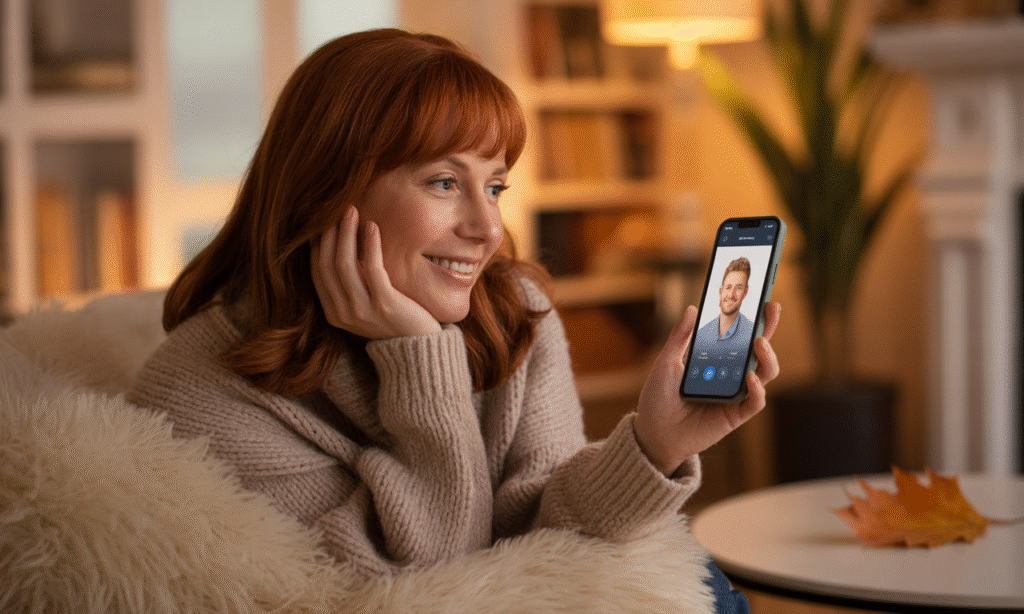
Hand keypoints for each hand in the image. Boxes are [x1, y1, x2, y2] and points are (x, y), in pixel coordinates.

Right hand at [311, 206, 441, 338]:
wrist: (420, 348)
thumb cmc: (394, 320)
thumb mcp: (365, 303)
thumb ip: (351, 283)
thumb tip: (342, 245)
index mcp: (333, 312)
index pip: (317, 271)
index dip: (318, 244)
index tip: (325, 221)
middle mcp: (342, 313)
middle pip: (327, 265)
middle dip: (330, 233)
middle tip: (338, 208)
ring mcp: (361, 310)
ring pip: (344, 264)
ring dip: (347, 234)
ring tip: (352, 211)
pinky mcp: (384, 305)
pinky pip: (371, 269)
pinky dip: (370, 245)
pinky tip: (373, 226)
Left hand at [633, 303, 781, 475]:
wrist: (652, 434)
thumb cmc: (658, 398)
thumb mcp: (666, 363)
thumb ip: (680, 339)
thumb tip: (693, 309)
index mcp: (715, 359)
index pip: (739, 335)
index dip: (751, 318)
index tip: (758, 297)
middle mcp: (730, 375)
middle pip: (758, 350)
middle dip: (768, 329)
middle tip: (771, 309)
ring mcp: (735, 394)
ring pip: (764, 373)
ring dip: (766, 356)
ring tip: (759, 342)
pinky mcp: (735, 415)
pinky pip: (755, 402)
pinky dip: (756, 389)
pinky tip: (749, 377)